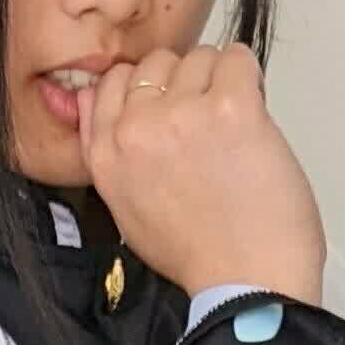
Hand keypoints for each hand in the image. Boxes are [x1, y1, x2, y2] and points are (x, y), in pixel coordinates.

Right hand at [77, 46, 325, 307]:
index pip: (112, 82)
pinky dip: (252, 83)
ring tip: (231, 137)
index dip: (148, 91)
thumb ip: (109, 153)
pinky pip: (238, 59)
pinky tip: (252, 123)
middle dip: (185, 87)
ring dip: (221, 86)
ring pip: (201, 58)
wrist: (246, 287)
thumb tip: (92, 102)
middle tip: (206, 132)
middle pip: (157, 63)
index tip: (170, 114)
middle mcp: (136, 130)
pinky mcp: (228, 107)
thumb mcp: (129, 211)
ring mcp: (181, 114)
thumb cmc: (198, 259)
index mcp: (106, 156)